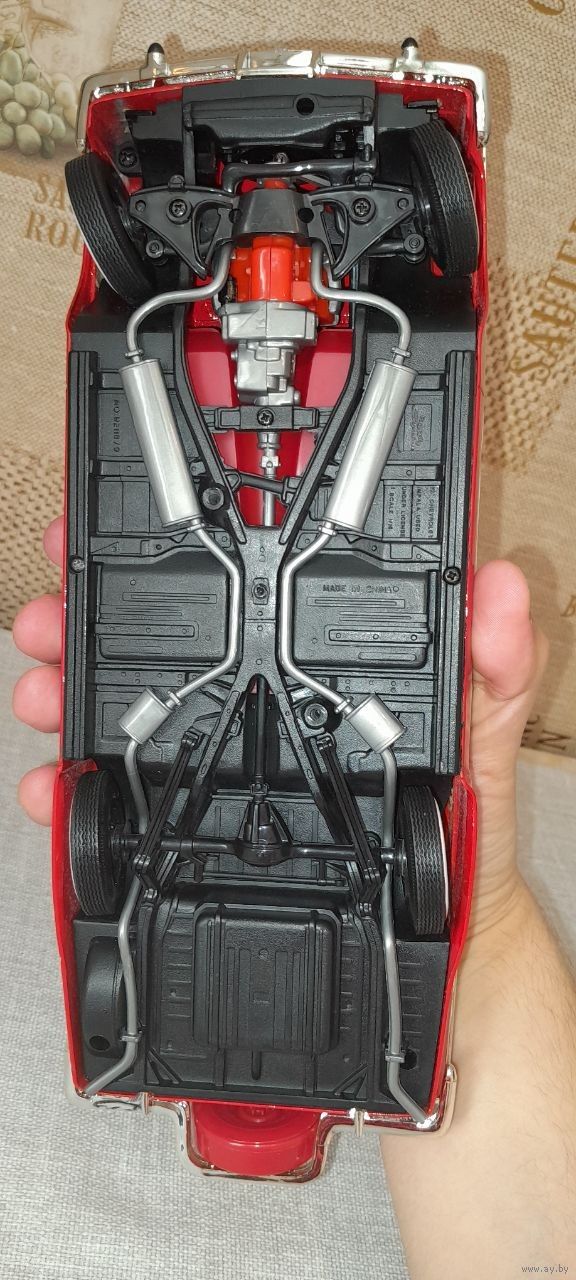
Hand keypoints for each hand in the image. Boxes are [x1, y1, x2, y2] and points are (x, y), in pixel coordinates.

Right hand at [13, 524, 546, 935]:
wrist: (443, 949)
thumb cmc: (465, 838)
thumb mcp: (489, 742)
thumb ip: (501, 668)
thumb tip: (502, 588)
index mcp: (318, 673)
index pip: (242, 595)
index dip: (181, 558)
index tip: (124, 528)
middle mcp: (259, 712)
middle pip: (157, 648)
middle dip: (89, 620)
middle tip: (55, 612)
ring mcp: (221, 770)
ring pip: (119, 715)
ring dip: (66, 693)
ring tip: (42, 689)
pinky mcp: (194, 833)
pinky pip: (117, 807)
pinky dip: (71, 794)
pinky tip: (54, 787)